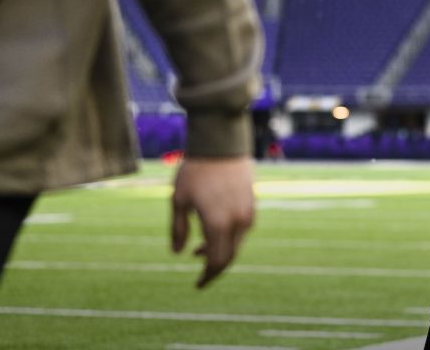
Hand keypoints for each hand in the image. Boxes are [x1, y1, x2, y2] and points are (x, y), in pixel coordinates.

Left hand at [171, 156, 255, 288]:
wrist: (221, 144)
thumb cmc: (195, 170)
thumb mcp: (179, 200)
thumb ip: (178, 229)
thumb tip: (178, 253)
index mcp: (217, 223)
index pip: (216, 262)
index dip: (207, 276)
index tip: (198, 285)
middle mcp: (236, 222)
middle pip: (229, 257)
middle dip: (213, 267)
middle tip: (199, 271)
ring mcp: (247, 213)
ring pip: (236, 244)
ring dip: (220, 251)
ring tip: (199, 248)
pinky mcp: (251, 205)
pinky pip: (241, 230)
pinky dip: (228, 238)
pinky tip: (214, 231)